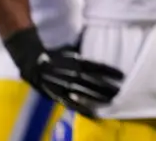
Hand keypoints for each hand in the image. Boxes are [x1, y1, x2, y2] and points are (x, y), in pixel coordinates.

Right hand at [4, 28, 122, 118]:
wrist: (32, 62)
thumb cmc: (55, 54)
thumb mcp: (71, 49)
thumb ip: (83, 49)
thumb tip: (99, 42)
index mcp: (76, 62)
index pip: (97, 67)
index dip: (110, 72)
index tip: (123, 76)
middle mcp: (72, 75)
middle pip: (94, 83)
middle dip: (108, 87)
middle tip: (121, 91)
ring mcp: (65, 87)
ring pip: (86, 94)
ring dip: (100, 98)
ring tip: (113, 101)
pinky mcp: (58, 96)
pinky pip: (72, 104)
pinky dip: (84, 109)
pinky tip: (95, 114)